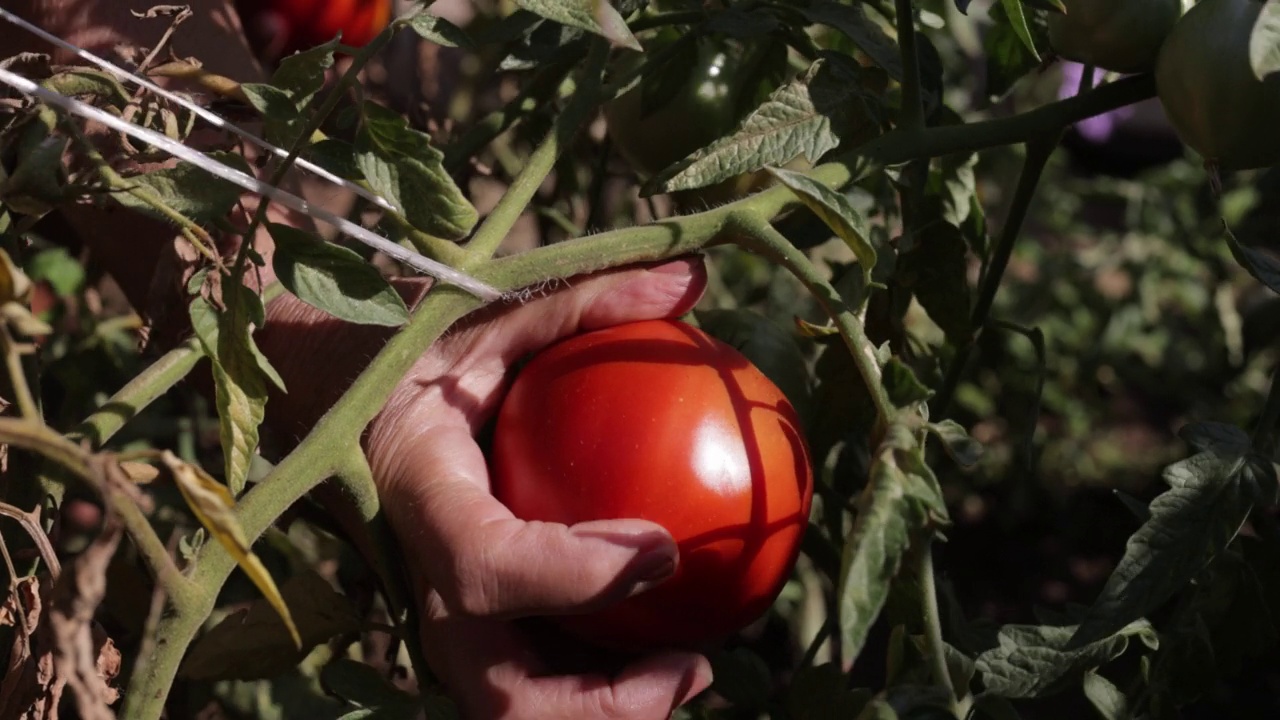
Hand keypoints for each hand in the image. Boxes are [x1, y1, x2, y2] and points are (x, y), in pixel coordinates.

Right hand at [362, 257, 713, 718]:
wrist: (325, 395)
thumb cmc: (409, 348)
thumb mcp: (482, 311)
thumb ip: (581, 297)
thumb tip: (692, 277)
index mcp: (419, 493)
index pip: (486, 566)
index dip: (575, 577)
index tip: (665, 546)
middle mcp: (422, 574)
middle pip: (495, 690)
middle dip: (594, 707)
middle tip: (688, 662)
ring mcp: (440, 608)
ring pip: (511, 704)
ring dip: (602, 708)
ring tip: (688, 664)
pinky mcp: (465, 615)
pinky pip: (528, 670)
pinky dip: (595, 679)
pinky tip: (660, 638)